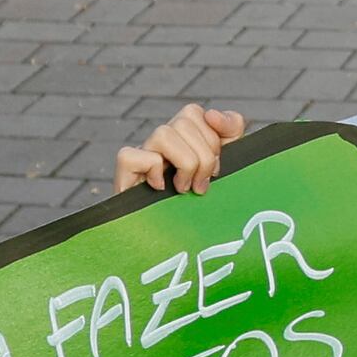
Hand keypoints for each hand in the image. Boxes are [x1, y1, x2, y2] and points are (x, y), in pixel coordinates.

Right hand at [113, 105, 243, 196]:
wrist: (174, 243)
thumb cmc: (202, 206)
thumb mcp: (228, 164)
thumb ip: (232, 130)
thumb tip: (212, 113)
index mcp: (182, 137)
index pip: (194, 112)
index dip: (212, 139)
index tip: (216, 169)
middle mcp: (160, 142)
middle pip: (183, 120)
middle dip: (204, 156)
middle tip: (202, 184)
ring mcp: (141, 156)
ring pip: (162, 133)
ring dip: (184, 164)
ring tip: (184, 188)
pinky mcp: (124, 175)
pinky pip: (130, 155)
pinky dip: (152, 170)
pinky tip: (160, 187)